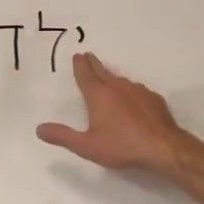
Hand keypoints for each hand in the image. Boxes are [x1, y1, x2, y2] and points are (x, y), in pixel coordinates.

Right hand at [37, 52, 182, 171]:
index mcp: (99, 95)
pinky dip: (131, 91)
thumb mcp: (87, 146)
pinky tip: (133, 98)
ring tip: (108, 78)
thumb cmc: (122, 146)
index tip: (77, 56)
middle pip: (103, 71)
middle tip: (88, 57)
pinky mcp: (154, 100)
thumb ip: (63, 136)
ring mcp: (139, 91)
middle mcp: (118, 87)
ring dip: (113, 77)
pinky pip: (138, 91)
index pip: (85, 74)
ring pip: (121, 80)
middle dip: (94, 64)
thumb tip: (39, 129)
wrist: (163, 147)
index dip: (80, 65)